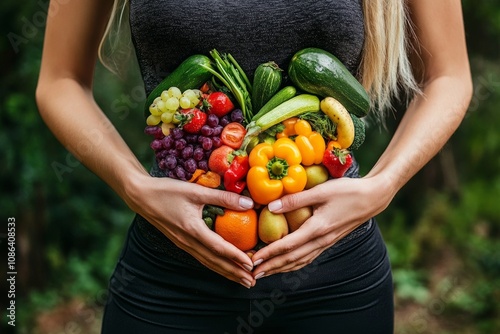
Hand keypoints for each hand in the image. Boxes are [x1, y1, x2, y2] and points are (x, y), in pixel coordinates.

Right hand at [124, 171, 256, 287]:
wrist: (141, 196)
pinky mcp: (181, 242)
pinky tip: (222, 267)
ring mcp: (183, 244)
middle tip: (252, 282)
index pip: (219, 248)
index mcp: (193, 229)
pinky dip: (215, 265)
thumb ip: (223, 197)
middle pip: (215, 261)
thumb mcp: (196, 191)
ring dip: (225, 272)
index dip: (237, 257)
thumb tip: (249, 202)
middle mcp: (188, 242)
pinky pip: (201, 258)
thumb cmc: (167, 191)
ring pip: (208, 262)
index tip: (252, 264)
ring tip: (241, 280)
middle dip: (234, 273)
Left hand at [251, 176, 391, 278]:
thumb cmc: (347, 191)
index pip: (287, 246)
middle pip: (291, 259)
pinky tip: (287, 264)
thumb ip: (295, 199)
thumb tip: (271, 206)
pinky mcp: (329, 241)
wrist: (372, 198)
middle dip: (270, 267)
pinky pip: (308, 257)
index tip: (253, 260)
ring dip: (281, 268)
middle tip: (252, 273)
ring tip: (265, 272)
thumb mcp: (320, 191)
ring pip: (300, 261)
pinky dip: (294, 264)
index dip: (268, 254)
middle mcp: (320, 240)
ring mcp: (326, 243)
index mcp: (317, 229)